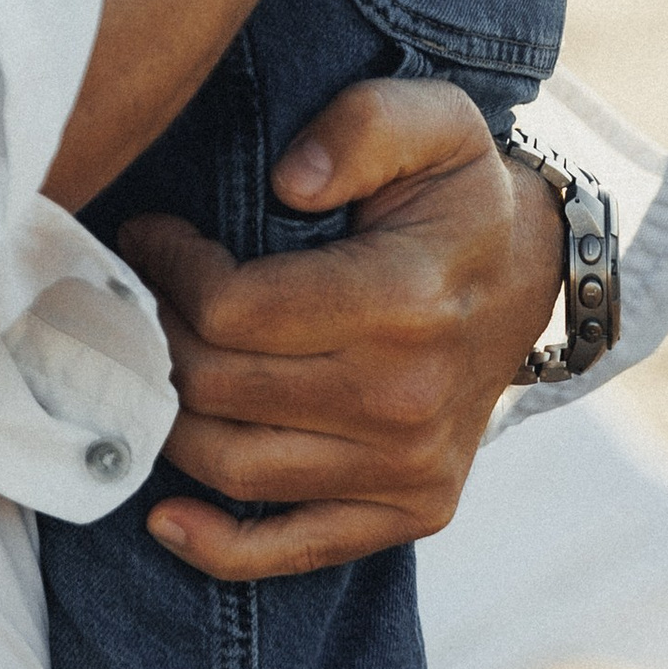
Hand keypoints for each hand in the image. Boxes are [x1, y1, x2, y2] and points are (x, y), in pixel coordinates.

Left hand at [113, 78, 562, 579]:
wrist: (535, 275)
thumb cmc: (458, 192)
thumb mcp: (434, 119)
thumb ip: (362, 128)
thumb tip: (291, 181)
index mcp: (404, 299)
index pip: (233, 310)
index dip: (168, 269)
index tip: (149, 235)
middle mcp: (407, 398)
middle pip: (219, 388)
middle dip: (153, 335)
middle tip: (133, 294)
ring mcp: (410, 467)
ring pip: (235, 466)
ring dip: (166, 418)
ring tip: (146, 362)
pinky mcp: (413, 508)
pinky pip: (295, 550)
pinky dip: (219, 547)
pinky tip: (166, 518)